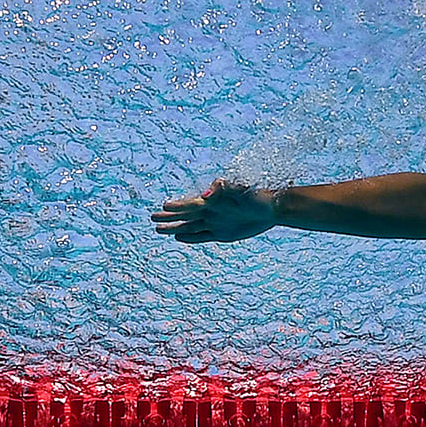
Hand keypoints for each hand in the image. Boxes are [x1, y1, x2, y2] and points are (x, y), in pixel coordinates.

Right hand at [152, 179, 280, 243]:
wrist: (273, 208)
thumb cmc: (257, 195)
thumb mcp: (241, 189)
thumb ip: (223, 189)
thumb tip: (206, 194)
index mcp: (213, 201)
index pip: (190, 204)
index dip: (177, 206)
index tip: (163, 207)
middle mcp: (211, 212)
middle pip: (185, 216)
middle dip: (169, 218)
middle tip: (152, 218)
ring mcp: (215, 223)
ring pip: (190, 227)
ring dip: (174, 228)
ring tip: (158, 229)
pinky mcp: (223, 234)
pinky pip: (203, 236)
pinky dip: (191, 238)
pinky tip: (179, 238)